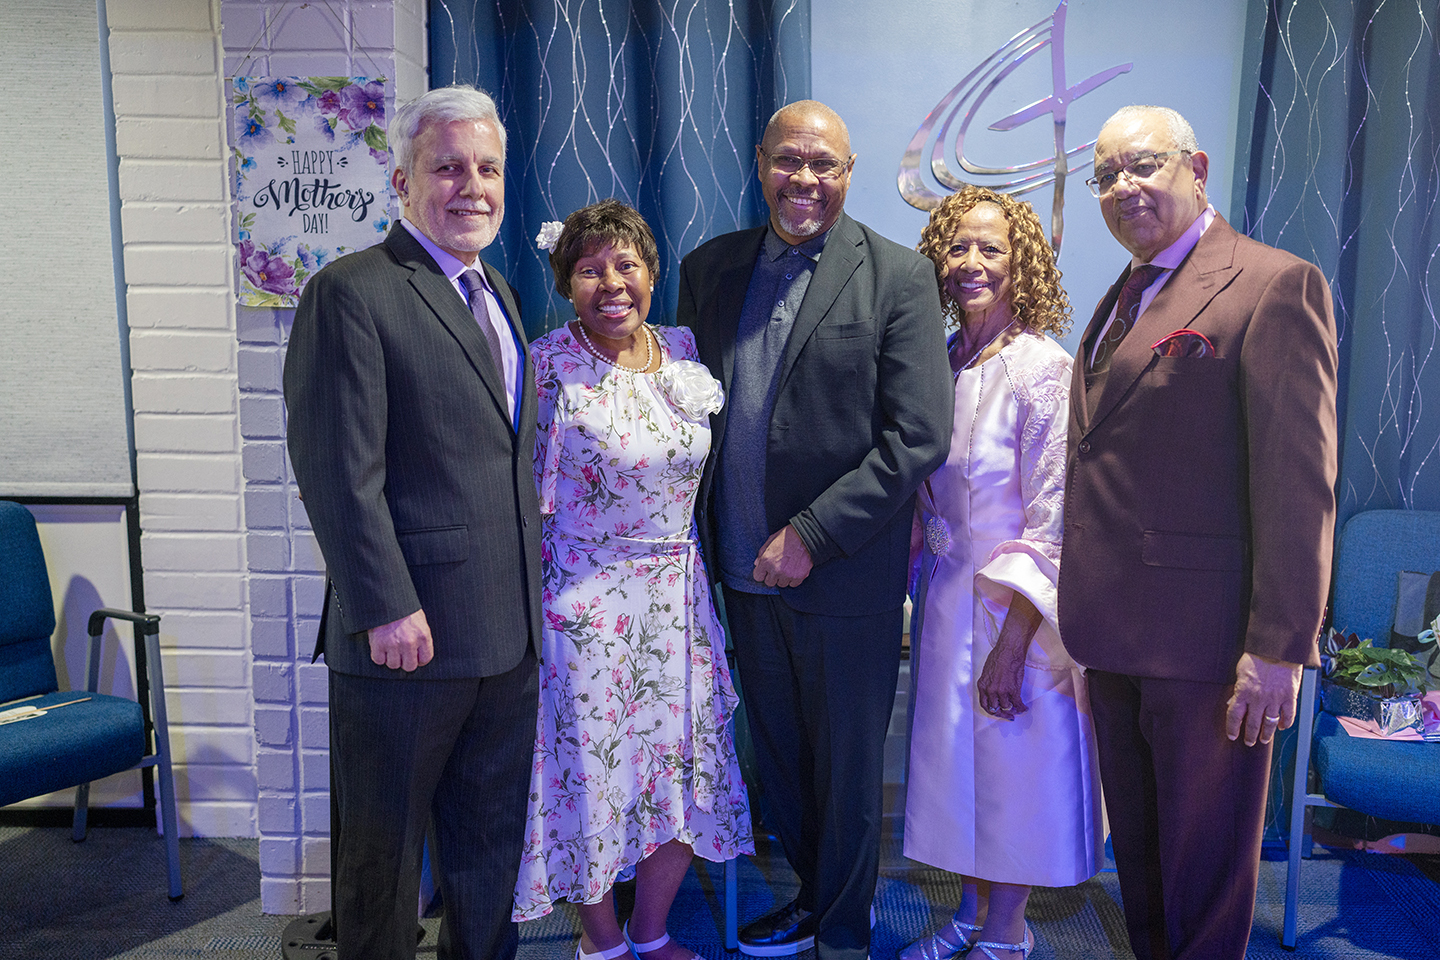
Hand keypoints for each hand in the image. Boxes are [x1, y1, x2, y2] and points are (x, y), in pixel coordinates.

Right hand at [368, 609, 433, 671]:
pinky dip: (378, 655)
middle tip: (401, 654)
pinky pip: (379, 660)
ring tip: (390, 648)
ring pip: (393, 665)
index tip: (414, 657)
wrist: (386, 598)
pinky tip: (380, 647)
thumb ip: (421, 638)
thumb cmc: (404, 609)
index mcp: (423, 635)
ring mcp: (393, 644)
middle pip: (409, 667)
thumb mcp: (420, 621)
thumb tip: (420, 654)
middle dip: (405, 662)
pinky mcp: (378, 644)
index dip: (419, 660)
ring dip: (391, 659)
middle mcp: (410, 642)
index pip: (425, 659)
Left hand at [752, 524, 813, 587]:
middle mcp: (776, 570)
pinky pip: (793, 584)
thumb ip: (762, 553)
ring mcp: (788, 575)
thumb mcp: (771, 540)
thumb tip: (757, 564)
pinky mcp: (799, 576)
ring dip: (783, 578)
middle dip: (772, 576)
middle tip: (778, 567)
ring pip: (781, 584)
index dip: (761, 573)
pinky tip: (794, 570)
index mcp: (766, 561)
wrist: (806, 535)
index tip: (765, 570)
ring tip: (787, 567)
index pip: (758, 577)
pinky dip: (793, 579)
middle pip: (769, 583)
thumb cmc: (787, 535)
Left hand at [976, 591, 1042, 719]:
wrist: (1008, 651)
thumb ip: (988, 683)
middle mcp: (990, 690)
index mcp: (982, 685)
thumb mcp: (987, 671)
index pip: (984, 704)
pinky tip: (1024, 708)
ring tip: (1016, 710)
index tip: (996, 712)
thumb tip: (992, 692)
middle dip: (1002, 713)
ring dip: (1012, 710)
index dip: (991, 711)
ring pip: (1006, 707)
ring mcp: (1001, 691)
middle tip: (1008, 715)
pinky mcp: (1013, 689)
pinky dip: (1021, 708)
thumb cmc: (998, 657)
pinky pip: (1017, 703)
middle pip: (994, 708)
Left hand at [1225, 652, 1301, 745]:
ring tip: (1264, 740)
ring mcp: (1275, 699)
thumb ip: (1239, 689)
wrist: (1277, 648)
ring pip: (1270, 723)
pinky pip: (1288, 715)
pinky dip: (1286, 723)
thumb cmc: (1257, 656)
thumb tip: (1234, 702)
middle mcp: (1258, 699)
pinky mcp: (1290, 697)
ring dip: (1266, 734)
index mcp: (1243, 692)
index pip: (1234, 716)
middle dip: (1250, 735)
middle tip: (1249, 742)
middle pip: (1253, 724)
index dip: (1232, 728)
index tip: (1232, 735)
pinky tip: (1282, 727)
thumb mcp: (1240, 672)